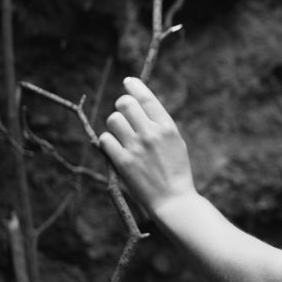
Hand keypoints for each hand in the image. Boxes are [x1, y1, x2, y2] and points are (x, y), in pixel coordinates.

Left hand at [99, 77, 196, 212]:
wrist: (174, 200)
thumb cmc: (176, 171)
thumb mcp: (176, 142)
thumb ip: (159, 124)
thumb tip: (140, 107)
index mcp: (167, 127)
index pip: (147, 97)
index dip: (135, 86)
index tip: (128, 81)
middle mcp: (151, 133)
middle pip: (125, 104)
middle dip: (123, 106)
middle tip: (124, 114)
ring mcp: (136, 147)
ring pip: (112, 120)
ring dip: (115, 125)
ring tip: (121, 134)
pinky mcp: (122, 162)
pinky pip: (105, 140)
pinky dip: (108, 142)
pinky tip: (116, 148)